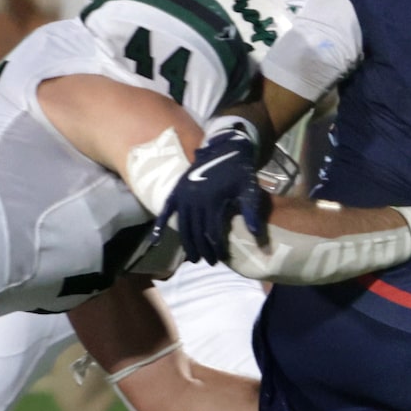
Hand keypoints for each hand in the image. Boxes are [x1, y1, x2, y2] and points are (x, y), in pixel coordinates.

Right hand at [163, 114, 267, 264]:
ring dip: (187, 243)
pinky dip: (160, 225)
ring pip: (183, 225)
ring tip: (193, 257)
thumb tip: (255, 234)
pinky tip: (155, 240)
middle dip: (202, 249)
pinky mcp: (177, 191)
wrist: (226, 148)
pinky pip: (167, 210)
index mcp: (212, 200)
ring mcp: (183, 195)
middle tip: (207, 262)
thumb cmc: (240, 171)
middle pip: (196, 232)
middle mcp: (194, 199)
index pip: (211, 232)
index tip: (220, 259)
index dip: (215, 248)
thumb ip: (251, 212)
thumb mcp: (249, 189)